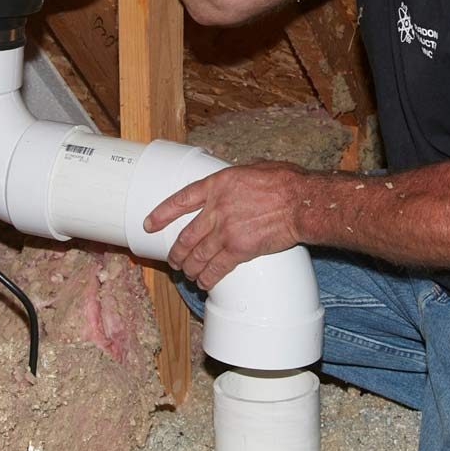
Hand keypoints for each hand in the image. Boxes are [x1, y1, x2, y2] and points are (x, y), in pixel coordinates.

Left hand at [142, 161, 308, 289]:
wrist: (299, 201)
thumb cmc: (284, 181)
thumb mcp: (254, 168)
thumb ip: (236, 180)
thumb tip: (235, 184)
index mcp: (217, 184)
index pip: (180, 200)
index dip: (162, 213)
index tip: (150, 223)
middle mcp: (216, 208)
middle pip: (186, 235)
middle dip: (177, 251)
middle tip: (173, 259)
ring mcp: (225, 230)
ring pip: (197, 255)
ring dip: (189, 267)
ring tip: (186, 274)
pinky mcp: (238, 249)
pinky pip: (215, 268)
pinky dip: (206, 277)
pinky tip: (203, 282)